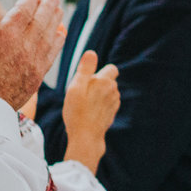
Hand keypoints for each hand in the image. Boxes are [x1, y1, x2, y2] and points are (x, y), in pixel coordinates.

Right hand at [0, 0, 64, 107]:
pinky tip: (61, 33)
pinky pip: (53, 52)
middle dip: (48, 5)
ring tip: (58, 10)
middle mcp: (24, 45)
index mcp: (5, 35)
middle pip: (42, 19)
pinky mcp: (39, 74)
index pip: (24, 9)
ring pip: (51, 33)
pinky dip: (59, 40)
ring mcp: (34, 60)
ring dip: (56, 19)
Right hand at [59, 51, 119, 172]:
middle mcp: (113, 91)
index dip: (99, 71)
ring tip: (84, 104)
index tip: (87, 79)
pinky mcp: (112, 113)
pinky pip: (106, 103)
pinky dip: (99, 104)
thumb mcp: (76, 87)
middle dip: (97, 83)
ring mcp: (114, 103)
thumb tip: (91, 53)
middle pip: (108, 80)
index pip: (111, 68)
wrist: (86, 136)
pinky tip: (89, 112)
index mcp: (105, 82)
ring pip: (107, 92)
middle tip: (81, 93)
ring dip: (98, 94)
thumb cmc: (77, 112)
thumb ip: (85, 69)